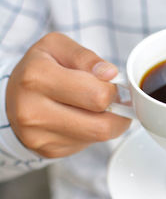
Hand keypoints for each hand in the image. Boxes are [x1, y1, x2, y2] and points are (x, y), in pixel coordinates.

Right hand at [6, 32, 130, 157]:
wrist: (14, 96)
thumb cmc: (40, 68)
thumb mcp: (59, 48)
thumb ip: (87, 57)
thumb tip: (110, 74)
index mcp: (37, 77)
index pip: (98, 96)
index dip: (113, 90)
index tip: (109, 85)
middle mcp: (34, 111)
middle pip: (102, 125)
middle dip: (118, 112)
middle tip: (114, 100)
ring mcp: (41, 136)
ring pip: (99, 138)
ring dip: (110, 123)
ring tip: (100, 108)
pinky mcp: (49, 151)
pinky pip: (88, 145)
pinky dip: (94, 132)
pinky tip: (83, 118)